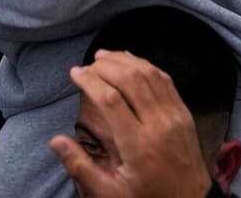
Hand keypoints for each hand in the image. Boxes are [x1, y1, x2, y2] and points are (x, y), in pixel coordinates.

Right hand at [49, 50, 213, 197]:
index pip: (111, 99)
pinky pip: (165, 80)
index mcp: (138, 145)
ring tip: (103, 56)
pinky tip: (130, 62)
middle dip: (105, 66)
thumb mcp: (110, 193)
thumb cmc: (148, 197)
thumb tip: (56, 141)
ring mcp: (175, 116)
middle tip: (87, 65)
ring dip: (124, 60)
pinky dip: (146, 65)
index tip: (74, 73)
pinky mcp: (184, 113)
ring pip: (149, 74)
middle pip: (130, 80)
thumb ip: (81, 167)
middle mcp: (159, 125)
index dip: (90, 81)